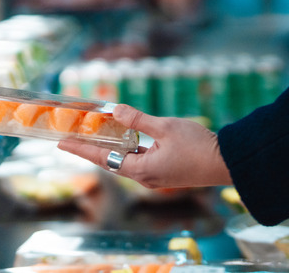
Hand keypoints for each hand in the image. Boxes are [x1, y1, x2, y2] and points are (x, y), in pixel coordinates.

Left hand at [58, 104, 232, 188]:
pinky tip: (125, 139)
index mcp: (142, 169)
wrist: (228, 162)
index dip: (80, 148)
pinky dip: (127, 150)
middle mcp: (145, 178)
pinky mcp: (165, 173)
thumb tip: (115, 109)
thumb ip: (138, 119)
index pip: (102, 157)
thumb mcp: (166, 127)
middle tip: (73, 136)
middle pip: (110, 161)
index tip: (61, 142)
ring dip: (109, 148)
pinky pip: (138, 161)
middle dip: (91, 148)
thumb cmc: (199, 146)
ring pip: (124, 161)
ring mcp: (155, 177)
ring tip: (94, 135)